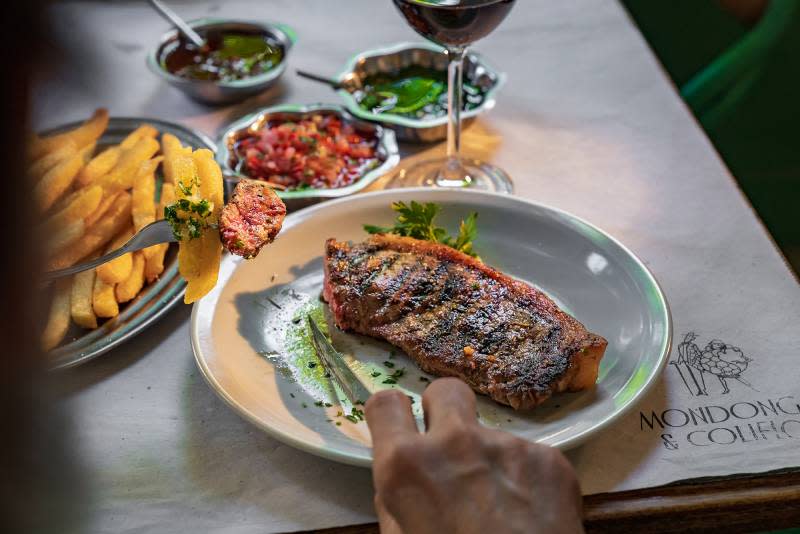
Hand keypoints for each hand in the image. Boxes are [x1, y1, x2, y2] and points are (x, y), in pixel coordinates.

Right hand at [365, 378, 583, 533]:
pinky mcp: (550, 459)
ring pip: (492, 434)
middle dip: (444, 412)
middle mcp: (456, 442)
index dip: (392, 415)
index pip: (385, 403)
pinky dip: (526, 481)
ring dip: (490, 460)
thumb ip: (395, 504)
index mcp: (407, 465)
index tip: (402, 428)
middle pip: (446, 390)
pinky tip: (530, 514)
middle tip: (451, 448)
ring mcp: (507, 446)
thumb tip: (398, 481)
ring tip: (502, 506)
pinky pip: (528, 458)